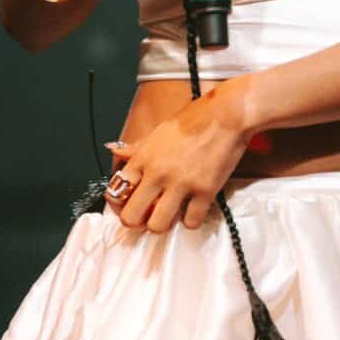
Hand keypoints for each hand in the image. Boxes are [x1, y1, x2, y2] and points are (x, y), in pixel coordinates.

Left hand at [104, 89, 250, 233]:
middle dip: (137, 222)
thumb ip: (136, 148)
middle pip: (131, 217)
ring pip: (158, 225)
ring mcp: (181, 183)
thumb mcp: (157, 132)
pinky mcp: (205, 191)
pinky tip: (194, 209)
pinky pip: (191, 221)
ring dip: (164, 224)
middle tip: (147, 217)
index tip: (130, 205)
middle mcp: (157, 173)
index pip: (115, 193)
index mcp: (143, 158)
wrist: (225, 114)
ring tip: (171, 214)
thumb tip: (115, 151)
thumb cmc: (192, 120)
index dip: (120, 205)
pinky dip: (192, 220)